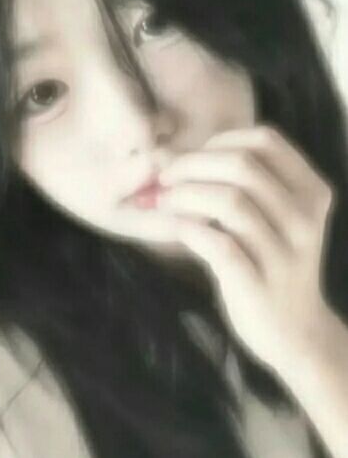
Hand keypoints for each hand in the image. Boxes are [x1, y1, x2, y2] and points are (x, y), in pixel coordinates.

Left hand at [157, 124, 337, 370]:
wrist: (294, 332)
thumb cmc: (268, 263)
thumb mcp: (269, 218)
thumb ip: (234, 186)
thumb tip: (168, 160)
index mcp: (310, 191)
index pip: (264, 141)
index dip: (217, 142)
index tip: (188, 161)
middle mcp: (305, 217)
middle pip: (241, 165)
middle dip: (191, 165)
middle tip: (164, 180)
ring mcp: (284, 253)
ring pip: (230, 201)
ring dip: (184, 195)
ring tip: (163, 202)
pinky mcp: (259, 284)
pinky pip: (218, 244)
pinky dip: (188, 228)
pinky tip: (176, 227)